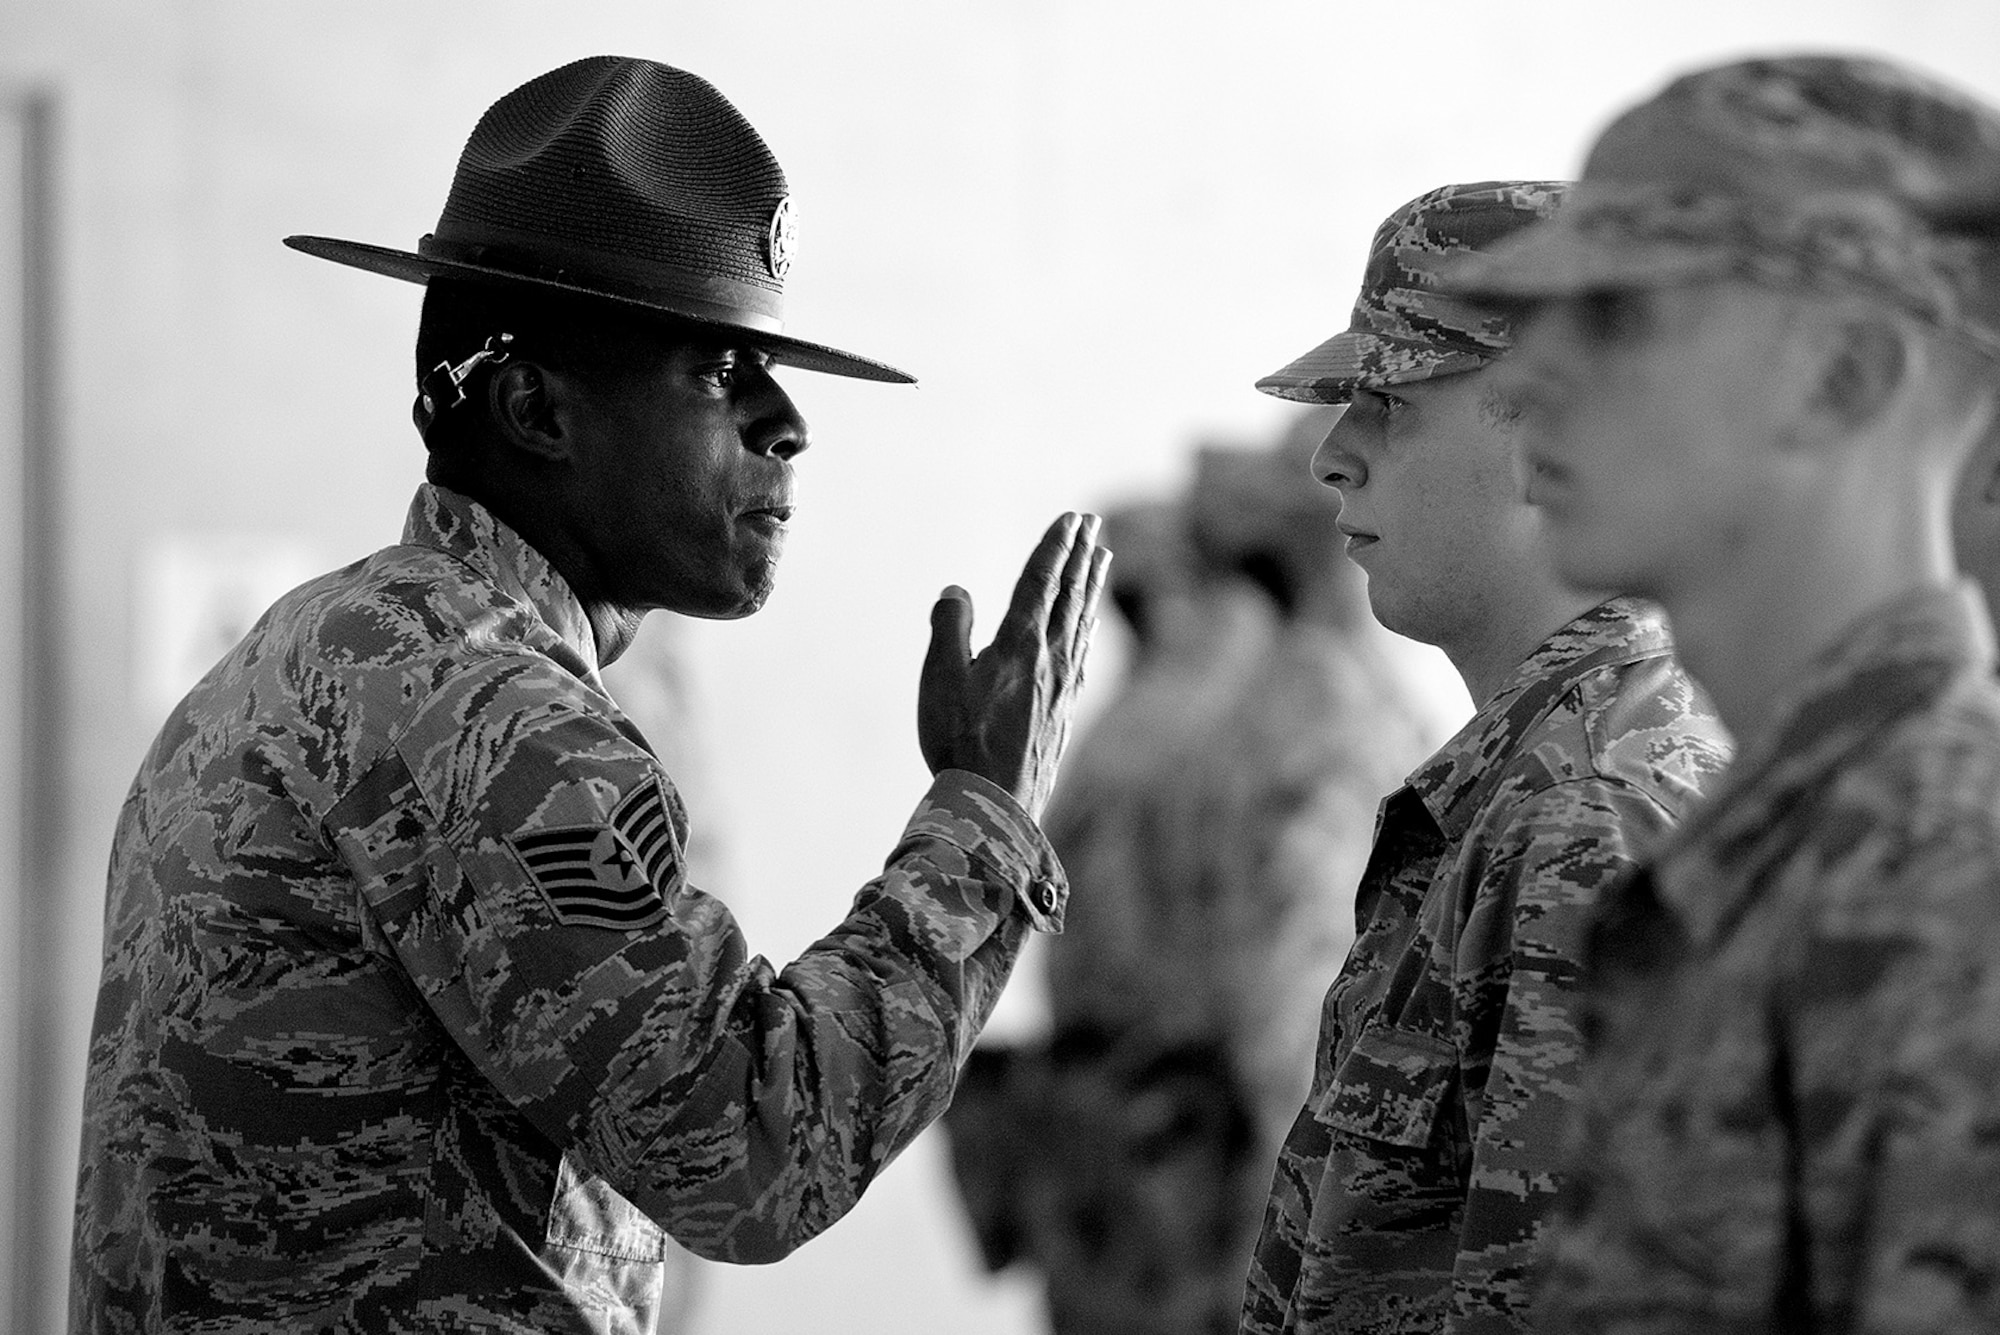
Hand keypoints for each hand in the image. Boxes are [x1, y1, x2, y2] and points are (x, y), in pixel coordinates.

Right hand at [917, 513, 1110, 819]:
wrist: (994, 805)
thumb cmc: (961, 741)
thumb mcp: (941, 678)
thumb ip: (950, 627)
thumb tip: (957, 590)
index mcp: (1020, 643)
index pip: (1040, 582)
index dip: (1054, 546)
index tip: (1072, 518)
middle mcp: (1051, 659)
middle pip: (1070, 595)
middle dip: (1081, 556)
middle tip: (1094, 525)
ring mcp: (1063, 687)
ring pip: (1081, 623)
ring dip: (1090, 586)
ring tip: (1103, 558)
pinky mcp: (1063, 712)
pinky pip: (1082, 655)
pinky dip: (1087, 630)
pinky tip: (1088, 629)